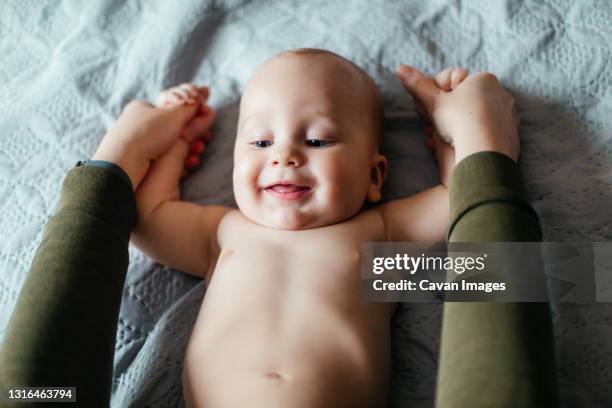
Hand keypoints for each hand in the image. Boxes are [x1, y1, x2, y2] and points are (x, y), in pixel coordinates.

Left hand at [91, 85, 213, 189]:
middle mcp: (136, 122)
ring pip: (169, 146)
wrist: (121, 162)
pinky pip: (162, 160)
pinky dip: (176, 163)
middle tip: (203, 144)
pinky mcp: (135, 160)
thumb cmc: (147, 135)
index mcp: (142, 107)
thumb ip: (190, 106)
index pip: (172, 108)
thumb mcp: (174, 116)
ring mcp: (134, 142)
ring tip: (195, 158)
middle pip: (172, 128)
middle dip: (191, 137)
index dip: (191, 117)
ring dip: (186, 151)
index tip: (205, 126)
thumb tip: (203, 93)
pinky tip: (184, 169)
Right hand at [397, 65, 519, 163]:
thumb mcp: (433, 102)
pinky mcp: (513, 132)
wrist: (485, 150)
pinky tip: (469, 146)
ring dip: (466, 126)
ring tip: (453, 140)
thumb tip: (399, 68)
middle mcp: (501, 92)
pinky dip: (479, 138)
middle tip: (441, 128)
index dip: (442, 97)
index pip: (457, 84)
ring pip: (480, 117)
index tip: (435, 111)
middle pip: (469, 101)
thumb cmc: (458, 121)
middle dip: (454, 113)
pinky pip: (491, 133)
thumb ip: (417, 85)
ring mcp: (510, 113)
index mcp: (483, 78)